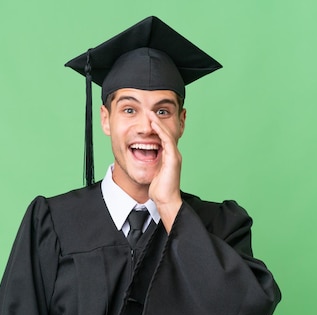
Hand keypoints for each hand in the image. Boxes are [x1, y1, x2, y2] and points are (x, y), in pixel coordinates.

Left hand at [148, 111, 182, 231]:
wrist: (165, 200)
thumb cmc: (159, 190)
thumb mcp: (153, 172)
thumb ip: (151, 163)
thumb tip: (142, 157)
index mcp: (169, 157)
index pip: (164, 138)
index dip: (157, 128)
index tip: (149, 119)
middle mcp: (174, 155)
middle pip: (167, 133)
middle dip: (158, 121)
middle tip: (149, 112)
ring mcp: (175, 156)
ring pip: (167, 135)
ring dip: (158, 123)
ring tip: (151, 114)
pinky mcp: (173, 159)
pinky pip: (167, 141)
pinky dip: (160, 131)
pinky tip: (154, 125)